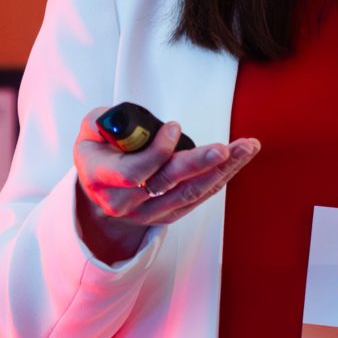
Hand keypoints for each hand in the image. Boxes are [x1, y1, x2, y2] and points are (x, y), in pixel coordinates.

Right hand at [71, 112, 257, 262]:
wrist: (99, 188)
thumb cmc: (99, 151)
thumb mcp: (91, 130)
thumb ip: (107, 121)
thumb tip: (137, 124)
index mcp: (101, 178)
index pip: (132, 173)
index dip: (156, 152)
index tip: (175, 127)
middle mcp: (124, 202)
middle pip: (167, 185)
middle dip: (199, 164)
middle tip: (225, 148)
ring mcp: (147, 213)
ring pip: (189, 193)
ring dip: (222, 170)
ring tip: (246, 148)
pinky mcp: (167, 215)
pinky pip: (198, 198)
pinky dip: (220, 178)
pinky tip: (238, 160)